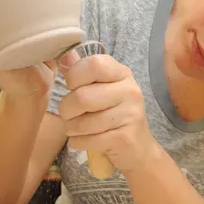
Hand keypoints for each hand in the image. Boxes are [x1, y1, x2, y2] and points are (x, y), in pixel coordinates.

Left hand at [57, 54, 159, 171]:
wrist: (138, 148)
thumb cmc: (113, 116)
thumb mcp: (102, 89)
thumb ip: (83, 72)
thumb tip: (65, 55)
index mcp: (122, 74)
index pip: (94, 64)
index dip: (74, 76)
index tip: (73, 86)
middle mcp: (130, 91)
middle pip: (82, 97)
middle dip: (67, 109)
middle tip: (70, 114)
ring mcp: (130, 115)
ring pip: (82, 122)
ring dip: (71, 129)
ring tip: (78, 129)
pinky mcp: (125, 138)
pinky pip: (87, 140)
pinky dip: (78, 142)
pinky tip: (86, 140)